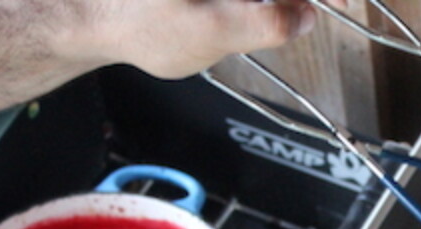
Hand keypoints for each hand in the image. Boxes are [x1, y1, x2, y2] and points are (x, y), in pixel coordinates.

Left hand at [57, 0, 340, 78]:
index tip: (341, 2)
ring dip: (270, 3)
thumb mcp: (212, 34)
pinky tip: (246, 12)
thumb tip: (302, 17)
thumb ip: (267, 25)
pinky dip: (249, 4)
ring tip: (275, 16)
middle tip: (299, 15)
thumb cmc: (131, 21)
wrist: (80, 13)